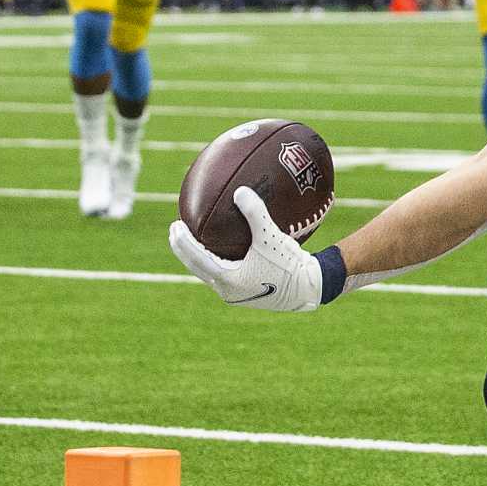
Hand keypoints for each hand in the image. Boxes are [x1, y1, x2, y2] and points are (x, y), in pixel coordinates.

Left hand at [168, 187, 324, 311]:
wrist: (310, 289)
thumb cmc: (290, 265)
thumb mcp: (272, 237)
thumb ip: (255, 214)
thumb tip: (240, 191)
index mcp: (228, 279)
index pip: (196, 258)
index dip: (182, 242)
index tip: (175, 225)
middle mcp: (227, 290)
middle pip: (197, 267)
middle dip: (183, 249)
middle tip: (175, 230)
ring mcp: (236, 294)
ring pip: (208, 273)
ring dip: (198, 257)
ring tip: (193, 241)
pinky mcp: (246, 294)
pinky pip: (223, 275)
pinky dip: (215, 262)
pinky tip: (223, 251)